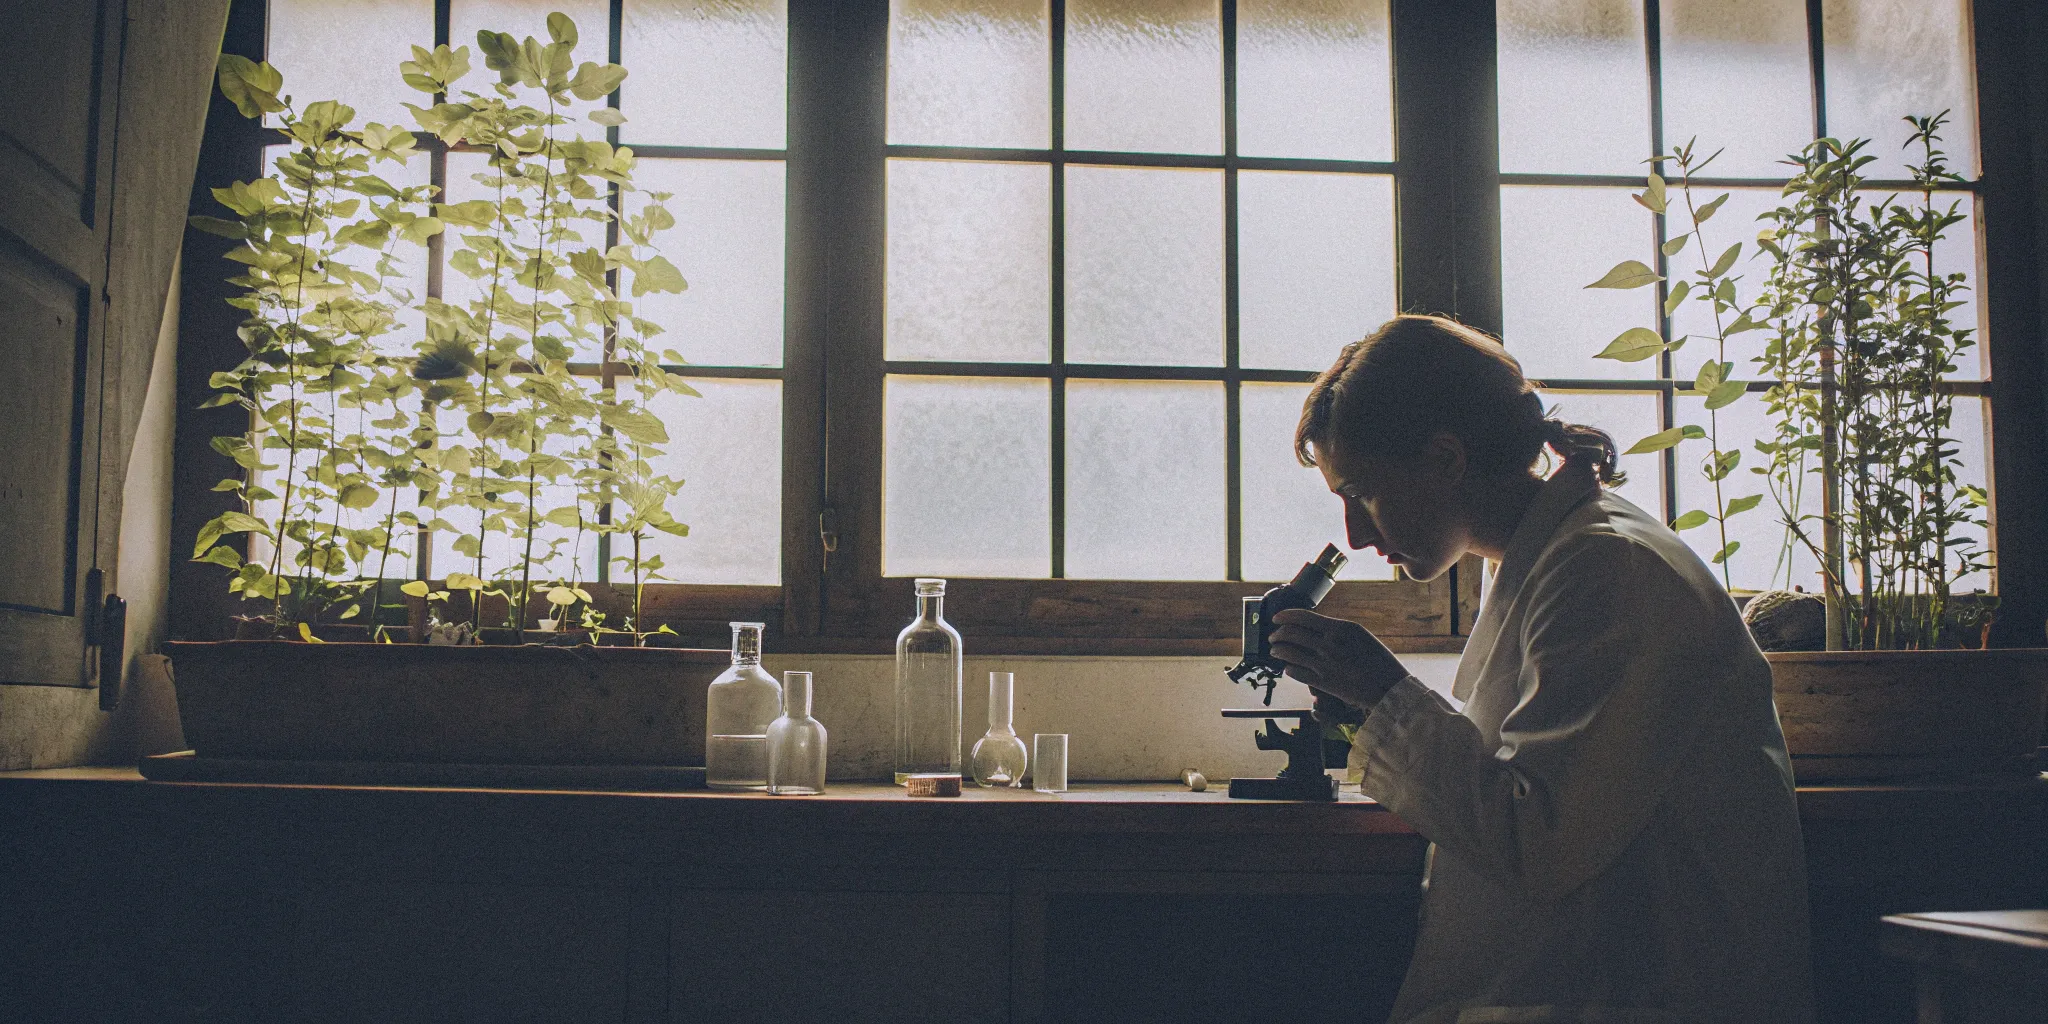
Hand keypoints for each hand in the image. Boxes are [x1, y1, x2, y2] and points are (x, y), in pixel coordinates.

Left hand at [1267, 608, 1406, 711]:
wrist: (1389, 687)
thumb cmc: (1378, 660)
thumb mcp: (1360, 635)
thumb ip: (1336, 629)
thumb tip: (1312, 626)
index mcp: (1340, 628)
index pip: (1303, 617)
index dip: (1285, 616)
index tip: (1276, 618)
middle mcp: (1330, 644)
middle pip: (1291, 634)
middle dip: (1277, 634)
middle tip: (1273, 636)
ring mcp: (1325, 664)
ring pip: (1289, 653)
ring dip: (1277, 651)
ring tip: (1275, 651)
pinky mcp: (1323, 683)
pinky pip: (1296, 673)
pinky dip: (1288, 669)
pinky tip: (1288, 668)